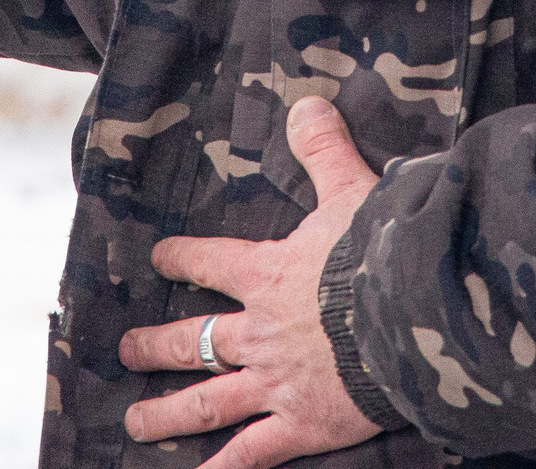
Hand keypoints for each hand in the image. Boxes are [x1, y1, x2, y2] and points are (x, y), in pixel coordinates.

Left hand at [117, 97, 388, 467]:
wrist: (409, 313)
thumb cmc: (382, 252)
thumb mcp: (353, 189)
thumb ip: (325, 149)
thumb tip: (307, 102)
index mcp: (268, 273)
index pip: (211, 261)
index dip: (183, 258)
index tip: (159, 258)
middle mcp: (260, 331)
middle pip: (195, 339)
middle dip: (156, 346)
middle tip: (126, 352)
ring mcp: (276, 382)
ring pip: (207, 400)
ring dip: (167, 412)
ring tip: (136, 423)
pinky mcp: (301, 423)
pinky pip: (251, 453)